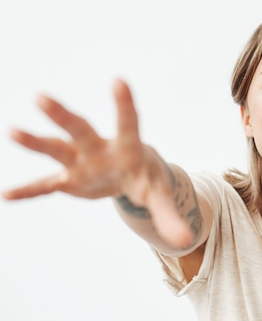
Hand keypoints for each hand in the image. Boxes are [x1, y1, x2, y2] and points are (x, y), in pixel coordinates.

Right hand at [3, 80, 193, 247]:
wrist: (134, 176)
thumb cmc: (149, 179)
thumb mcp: (160, 196)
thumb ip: (170, 216)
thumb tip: (185, 240)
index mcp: (128, 147)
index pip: (128, 122)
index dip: (124, 104)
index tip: (119, 80)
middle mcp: (100, 149)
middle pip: (80, 129)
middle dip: (62, 116)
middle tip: (41, 97)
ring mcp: (81, 162)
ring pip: (57, 148)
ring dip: (36, 142)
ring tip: (12, 131)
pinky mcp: (69, 179)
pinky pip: (46, 185)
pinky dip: (29, 191)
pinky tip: (6, 194)